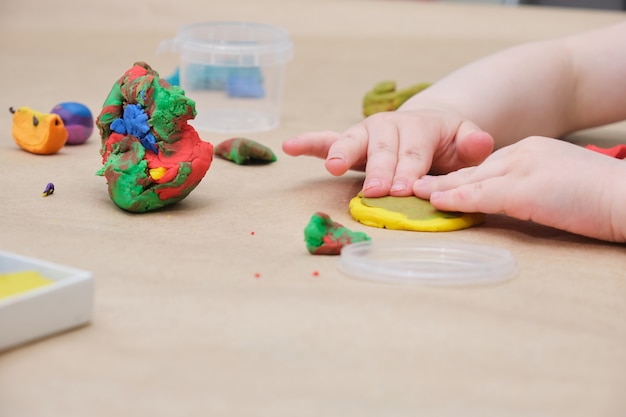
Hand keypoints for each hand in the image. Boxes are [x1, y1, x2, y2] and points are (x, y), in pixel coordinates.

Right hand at [282, 109, 493, 196]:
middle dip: (379, 170)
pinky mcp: (350, 140)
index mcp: (420, 127)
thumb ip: (472, 145)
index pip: (414, 152)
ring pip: (352, 140)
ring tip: (334, 167)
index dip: (409, 171)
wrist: (428, 129)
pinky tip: (290, 146)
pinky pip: (327, 139)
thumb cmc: (446, 144)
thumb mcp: (465, 143)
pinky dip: (310, 142)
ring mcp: (367, 132)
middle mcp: (390, 126)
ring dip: (342, 154)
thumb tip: (480, 143)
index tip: (404, 190)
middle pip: (383, 149)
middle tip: (377, 191)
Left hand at [414, 136, 625, 241]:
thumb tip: (507, 205)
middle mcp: (524, 153)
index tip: (438, 186)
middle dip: (443, 181)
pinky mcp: (526, 188)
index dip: (460, 177)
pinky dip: (458, 199)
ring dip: (441, 190)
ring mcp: (524, 168)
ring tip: (415, 196)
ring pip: (473, 179)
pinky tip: (438, 203)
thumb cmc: (602, 197)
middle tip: (415, 188)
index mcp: (532, 151)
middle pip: (474, 170)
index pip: (487, 166)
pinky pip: (483, 194)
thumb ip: (530, 189)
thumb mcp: (559, 185)